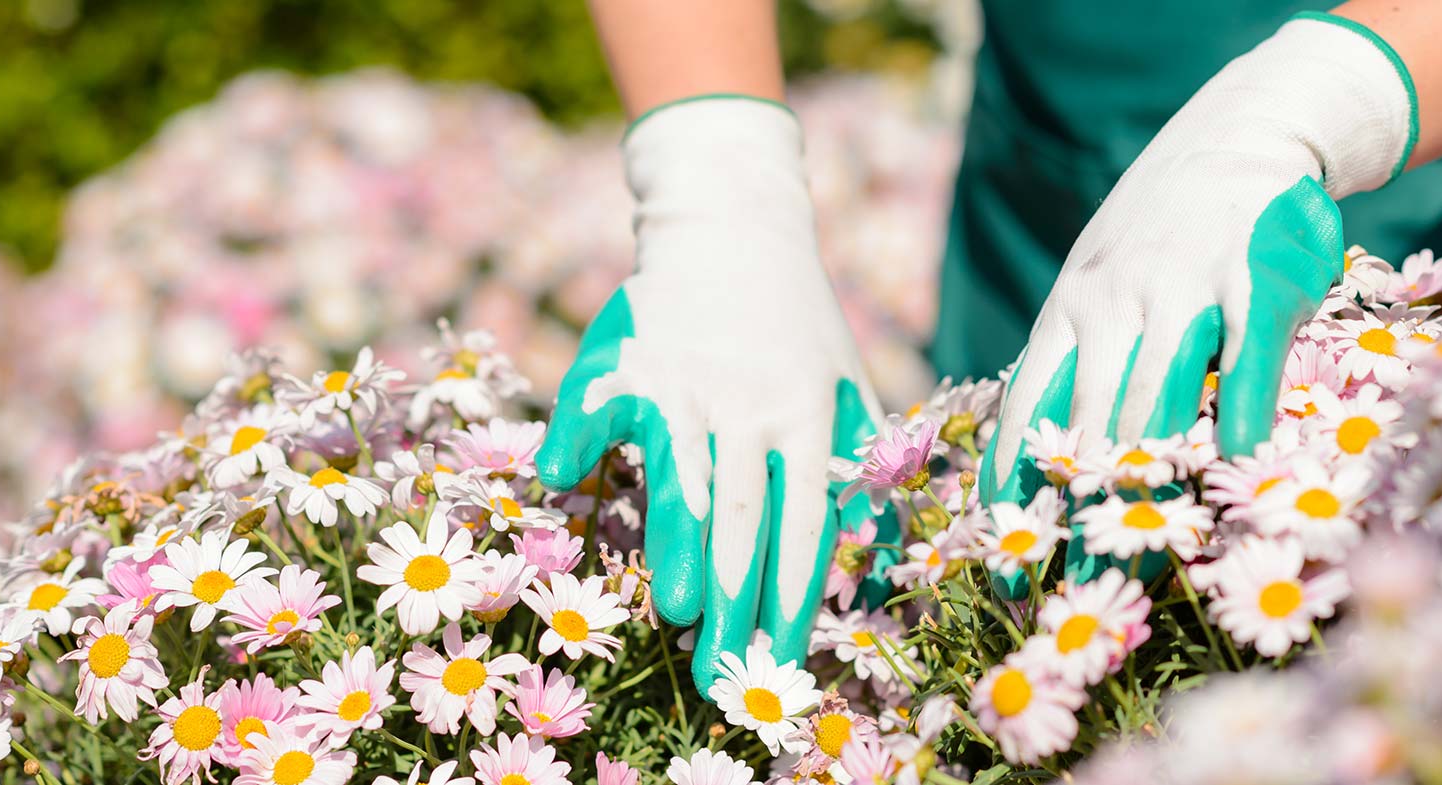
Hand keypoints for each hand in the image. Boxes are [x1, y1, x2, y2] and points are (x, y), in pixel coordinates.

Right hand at [534, 98, 884, 689]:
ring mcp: (686, 382)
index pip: (806, 517)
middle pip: (745, 513)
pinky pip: (596, 409)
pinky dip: (575, 441)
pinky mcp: (631, 361)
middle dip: (740, 595)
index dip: (797, 590)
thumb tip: (881, 558)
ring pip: (682, 475)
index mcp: (806, 413)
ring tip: (680, 609)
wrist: (732, 224)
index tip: (787, 652)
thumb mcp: (846, 383)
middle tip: (730, 665)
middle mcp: (748, 403)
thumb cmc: (795, 323)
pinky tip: (560, 485)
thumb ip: (861, 466)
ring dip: (679, 546)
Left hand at [980, 13, 1418, 581]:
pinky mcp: (1255, 277)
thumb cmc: (1159, 235)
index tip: (1006, 561)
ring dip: (1150, 487)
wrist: (1241, 133)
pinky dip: (1241, 410)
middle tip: (1078, 592)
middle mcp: (1116, 303)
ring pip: (1160, 401)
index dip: (1017, 491)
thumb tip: (1034, 459)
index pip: (1030, 411)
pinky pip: (1246, 356)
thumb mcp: (1096, 286)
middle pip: (1094, 426)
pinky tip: (1236, 463)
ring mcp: (1186, 288)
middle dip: (1083, 515)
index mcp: (1069, 312)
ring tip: (1143, 559)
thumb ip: (1076, 362)